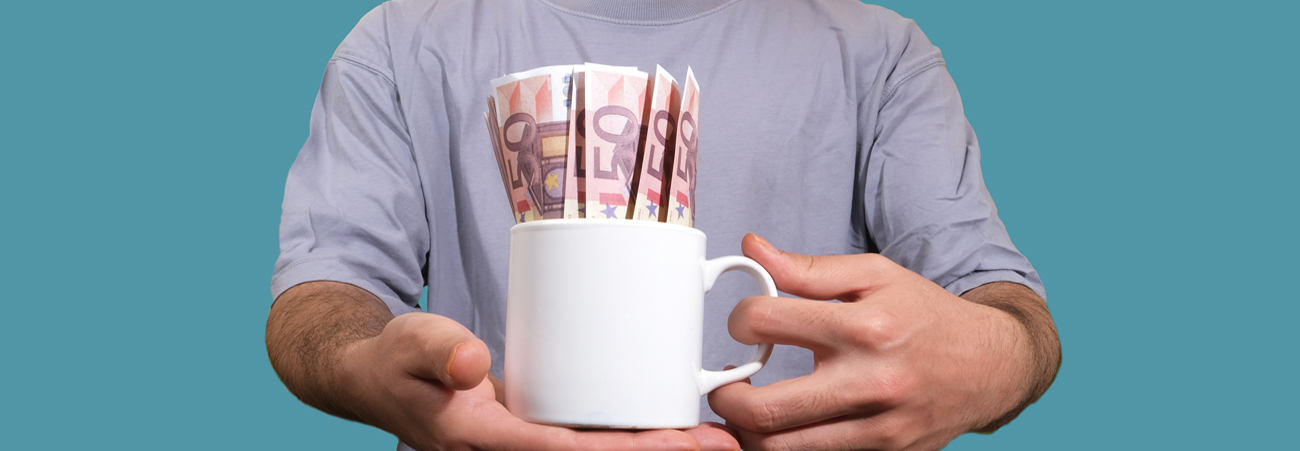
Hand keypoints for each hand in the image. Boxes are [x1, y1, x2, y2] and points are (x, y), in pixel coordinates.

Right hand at [340, 312, 740, 450]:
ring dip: (653, 448)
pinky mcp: (533, 431)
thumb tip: (471, 362)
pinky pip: (588, 440)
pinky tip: (670, 427)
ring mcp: (524, 445)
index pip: (559, 450)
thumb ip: (437, 351)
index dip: (618, 449)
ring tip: (714, 440)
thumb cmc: (395, 361)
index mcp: (481, 439)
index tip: (670, 443)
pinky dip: (630, 437)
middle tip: (717, 443)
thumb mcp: (410, 343)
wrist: (380, 377)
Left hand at [707, 235, 1032, 450]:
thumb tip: (751, 249)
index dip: (739, 321)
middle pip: (762, 410)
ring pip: (781, 450)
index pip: (765, 325)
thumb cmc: (925, 315)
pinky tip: (785, 425)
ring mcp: (877, 429)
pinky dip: (787, 446)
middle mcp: (869, 383)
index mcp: (863, 327)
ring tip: (748, 407)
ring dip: (747, 430)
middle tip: (723, 382)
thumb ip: (807, 268)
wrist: (990, 366)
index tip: (745, 325)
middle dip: (723, 397)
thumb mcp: (874, 275)